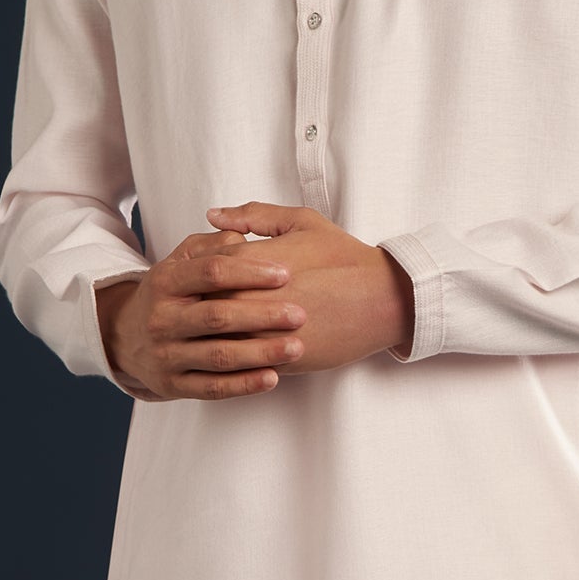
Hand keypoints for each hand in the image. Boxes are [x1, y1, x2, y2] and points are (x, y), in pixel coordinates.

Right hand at [96, 229, 307, 400]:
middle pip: (217, 317)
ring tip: (296, 348)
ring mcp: (166, 355)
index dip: (250, 272)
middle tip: (300, 314)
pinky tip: (273, 378)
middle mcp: (162, 320)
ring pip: (218, 356)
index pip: (211, 272)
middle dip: (262, 315)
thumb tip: (243, 238)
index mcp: (165, 282)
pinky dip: (244, 385)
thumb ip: (213, 246)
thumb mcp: (181, 260)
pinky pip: (212, 388)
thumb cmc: (169, 293)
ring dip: (260, 353)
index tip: (286, 274)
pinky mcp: (173, 386)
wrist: (125, 337)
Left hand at [203, 202, 414, 371]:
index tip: (201, 277)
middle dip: (197, 306)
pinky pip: (240, 364)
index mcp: (249, 263)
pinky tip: (238, 350)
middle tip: (198, 306)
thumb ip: (253, 216)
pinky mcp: (276, 360)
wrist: (382, 298)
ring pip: (213, 340)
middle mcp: (249, 299)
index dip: (196, 274)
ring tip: (216, 330)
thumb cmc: (343, 257)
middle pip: (199, 307)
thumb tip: (213, 216)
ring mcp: (261, 333)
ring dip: (210, 336)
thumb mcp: (301, 221)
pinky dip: (233, 359)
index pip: (199, 270)